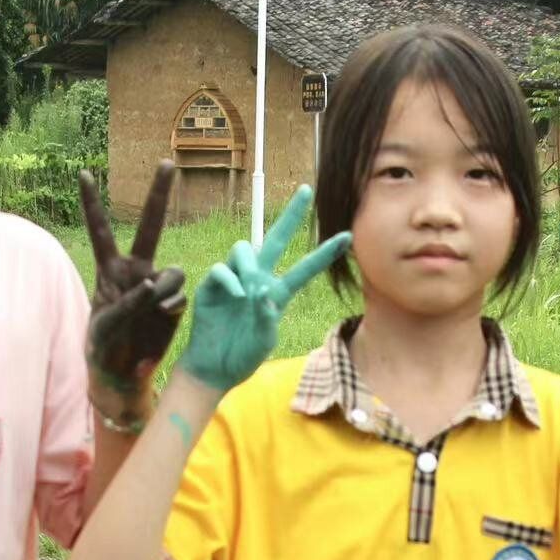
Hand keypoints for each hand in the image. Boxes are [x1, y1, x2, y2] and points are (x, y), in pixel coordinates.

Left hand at [81, 162, 184, 414]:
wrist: (122, 373)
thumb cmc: (104, 347)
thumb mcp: (106, 325)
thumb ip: (129, 302)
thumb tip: (154, 285)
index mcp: (110, 271)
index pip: (100, 230)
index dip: (91, 203)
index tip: (83, 174)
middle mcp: (136, 270)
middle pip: (149, 226)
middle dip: (158, 194)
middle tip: (166, 162)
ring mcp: (157, 285)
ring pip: (173, 271)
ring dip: (164, 291)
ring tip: (151, 313)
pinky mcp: (174, 303)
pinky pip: (179, 295)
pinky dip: (171, 307)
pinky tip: (161, 319)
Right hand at [177, 185, 350, 390]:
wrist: (214, 369)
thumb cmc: (243, 356)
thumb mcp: (264, 340)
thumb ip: (268, 318)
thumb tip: (264, 293)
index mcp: (277, 293)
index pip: (305, 268)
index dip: (325, 253)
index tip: (348, 236)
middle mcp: (257, 280)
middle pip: (275, 239)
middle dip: (291, 216)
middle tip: (306, 190)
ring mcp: (234, 281)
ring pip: (244, 248)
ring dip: (250, 264)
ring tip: (251, 290)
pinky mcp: (211, 287)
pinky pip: (221, 269)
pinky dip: (231, 279)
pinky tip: (238, 295)